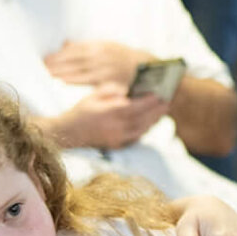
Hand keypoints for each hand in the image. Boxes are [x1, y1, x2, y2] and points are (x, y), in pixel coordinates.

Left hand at [44, 39, 144, 89]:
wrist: (150, 69)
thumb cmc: (125, 59)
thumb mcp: (107, 47)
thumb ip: (85, 46)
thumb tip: (65, 42)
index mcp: (100, 46)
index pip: (74, 49)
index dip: (59, 54)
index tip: (45, 59)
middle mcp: (101, 54)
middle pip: (73, 58)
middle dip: (56, 62)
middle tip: (40, 67)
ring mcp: (106, 67)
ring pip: (78, 68)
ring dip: (61, 70)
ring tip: (46, 73)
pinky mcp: (110, 79)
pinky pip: (89, 80)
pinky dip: (75, 80)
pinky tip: (63, 81)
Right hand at [50, 86, 170, 151]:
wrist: (68, 133)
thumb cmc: (81, 111)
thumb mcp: (94, 95)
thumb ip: (111, 91)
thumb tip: (127, 90)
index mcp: (110, 112)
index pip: (135, 106)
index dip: (149, 101)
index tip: (159, 94)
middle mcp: (115, 127)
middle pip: (142, 119)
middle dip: (156, 110)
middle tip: (167, 102)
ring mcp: (117, 138)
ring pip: (141, 129)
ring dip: (153, 120)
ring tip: (162, 111)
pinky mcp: (116, 145)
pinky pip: (135, 138)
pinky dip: (145, 130)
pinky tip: (150, 123)